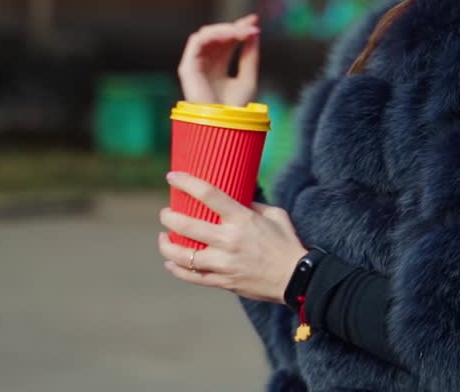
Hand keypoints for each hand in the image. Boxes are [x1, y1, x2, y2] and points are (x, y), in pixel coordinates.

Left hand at [157, 171, 307, 303]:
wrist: (295, 279)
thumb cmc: (287, 243)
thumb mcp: (275, 215)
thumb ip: (253, 205)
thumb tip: (236, 198)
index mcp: (242, 219)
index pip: (208, 194)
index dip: (186, 183)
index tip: (172, 177)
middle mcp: (229, 240)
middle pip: (186, 224)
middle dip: (168, 216)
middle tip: (165, 213)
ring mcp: (223, 263)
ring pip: (183, 255)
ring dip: (166, 244)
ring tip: (163, 237)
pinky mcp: (222, 281)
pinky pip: (192, 276)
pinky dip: (176, 269)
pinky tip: (170, 262)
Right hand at [177, 13, 259, 105]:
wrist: (224, 125)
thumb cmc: (236, 109)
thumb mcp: (248, 78)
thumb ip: (250, 56)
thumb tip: (255, 33)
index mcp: (219, 67)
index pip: (228, 41)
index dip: (240, 29)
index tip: (255, 21)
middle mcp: (205, 64)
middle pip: (218, 36)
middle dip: (235, 27)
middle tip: (252, 25)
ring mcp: (195, 65)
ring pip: (206, 35)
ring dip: (226, 29)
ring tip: (243, 31)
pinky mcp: (187, 67)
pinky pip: (198, 41)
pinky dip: (214, 34)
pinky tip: (230, 35)